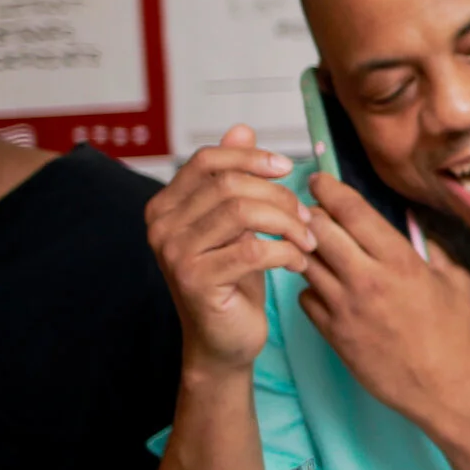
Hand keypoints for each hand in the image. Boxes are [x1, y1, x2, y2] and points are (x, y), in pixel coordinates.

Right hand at [146, 124, 315, 370]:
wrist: (224, 341)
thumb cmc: (233, 280)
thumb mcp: (236, 223)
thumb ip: (234, 176)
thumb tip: (241, 129)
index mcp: (166, 206)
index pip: (207, 161)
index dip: (251, 159)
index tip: (287, 169)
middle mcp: (161, 226)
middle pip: (230, 185)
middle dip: (279, 196)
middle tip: (308, 218)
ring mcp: (174, 254)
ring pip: (244, 213)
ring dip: (288, 223)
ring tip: (307, 240)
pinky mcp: (196, 281)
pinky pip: (253, 250)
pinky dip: (286, 253)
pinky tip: (298, 262)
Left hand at [297, 172, 469, 432]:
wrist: (443, 388)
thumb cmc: (456, 335)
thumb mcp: (456, 282)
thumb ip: (435, 250)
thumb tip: (418, 230)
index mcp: (400, 261)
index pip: (351, 211)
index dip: (329, 189)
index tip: (319, 180)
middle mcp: (367, 279)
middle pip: (319, 230)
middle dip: (309, 213)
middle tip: (306, 207)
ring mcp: (345, 308)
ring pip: (306, 262)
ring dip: (305, 248)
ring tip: (310, 243)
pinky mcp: (334, 334)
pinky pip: (306, 298)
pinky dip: (309, 287)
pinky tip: (323, 286)